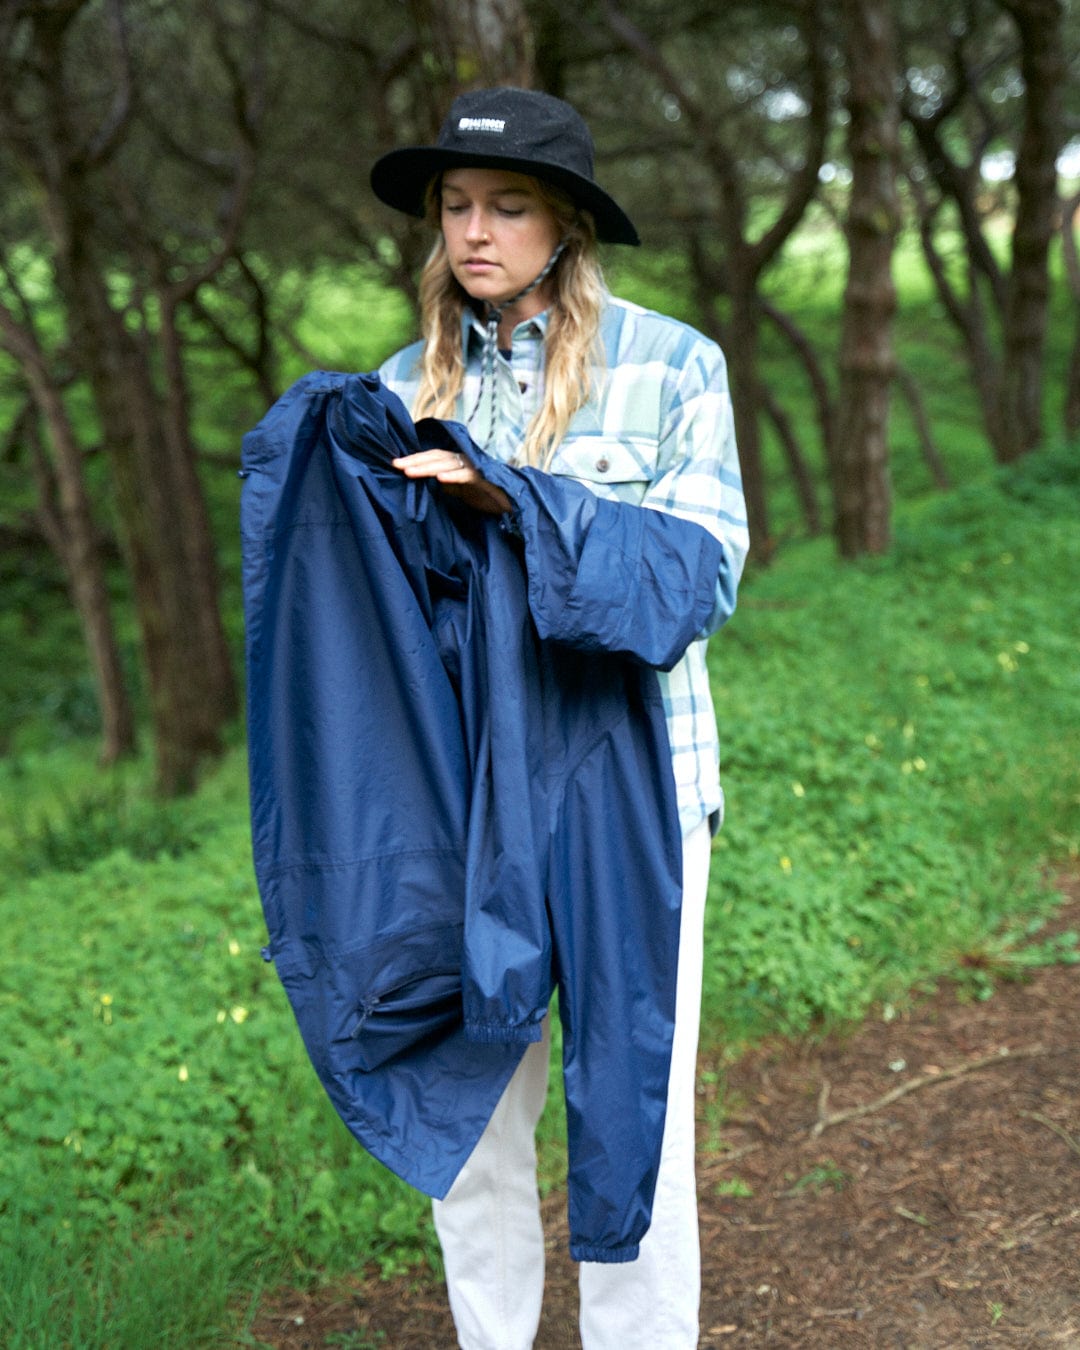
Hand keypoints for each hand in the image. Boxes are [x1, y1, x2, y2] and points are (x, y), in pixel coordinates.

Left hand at [391, 449, 513, 516]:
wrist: (509, 503)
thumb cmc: (482, 496)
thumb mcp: (457, 492)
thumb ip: (442, 486)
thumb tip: (421, 486)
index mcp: (456, 462)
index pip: (432, 457)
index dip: (414, 459)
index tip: (395, 464)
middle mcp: (463, 460)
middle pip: (436, 457)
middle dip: (415, 461)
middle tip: (397, 465)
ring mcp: (473, 467)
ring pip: (447, 463)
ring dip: (428, 467)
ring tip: (410, 472)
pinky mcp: (483, 478)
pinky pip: (466, 475)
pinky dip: (453, 476)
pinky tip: (440, 478)